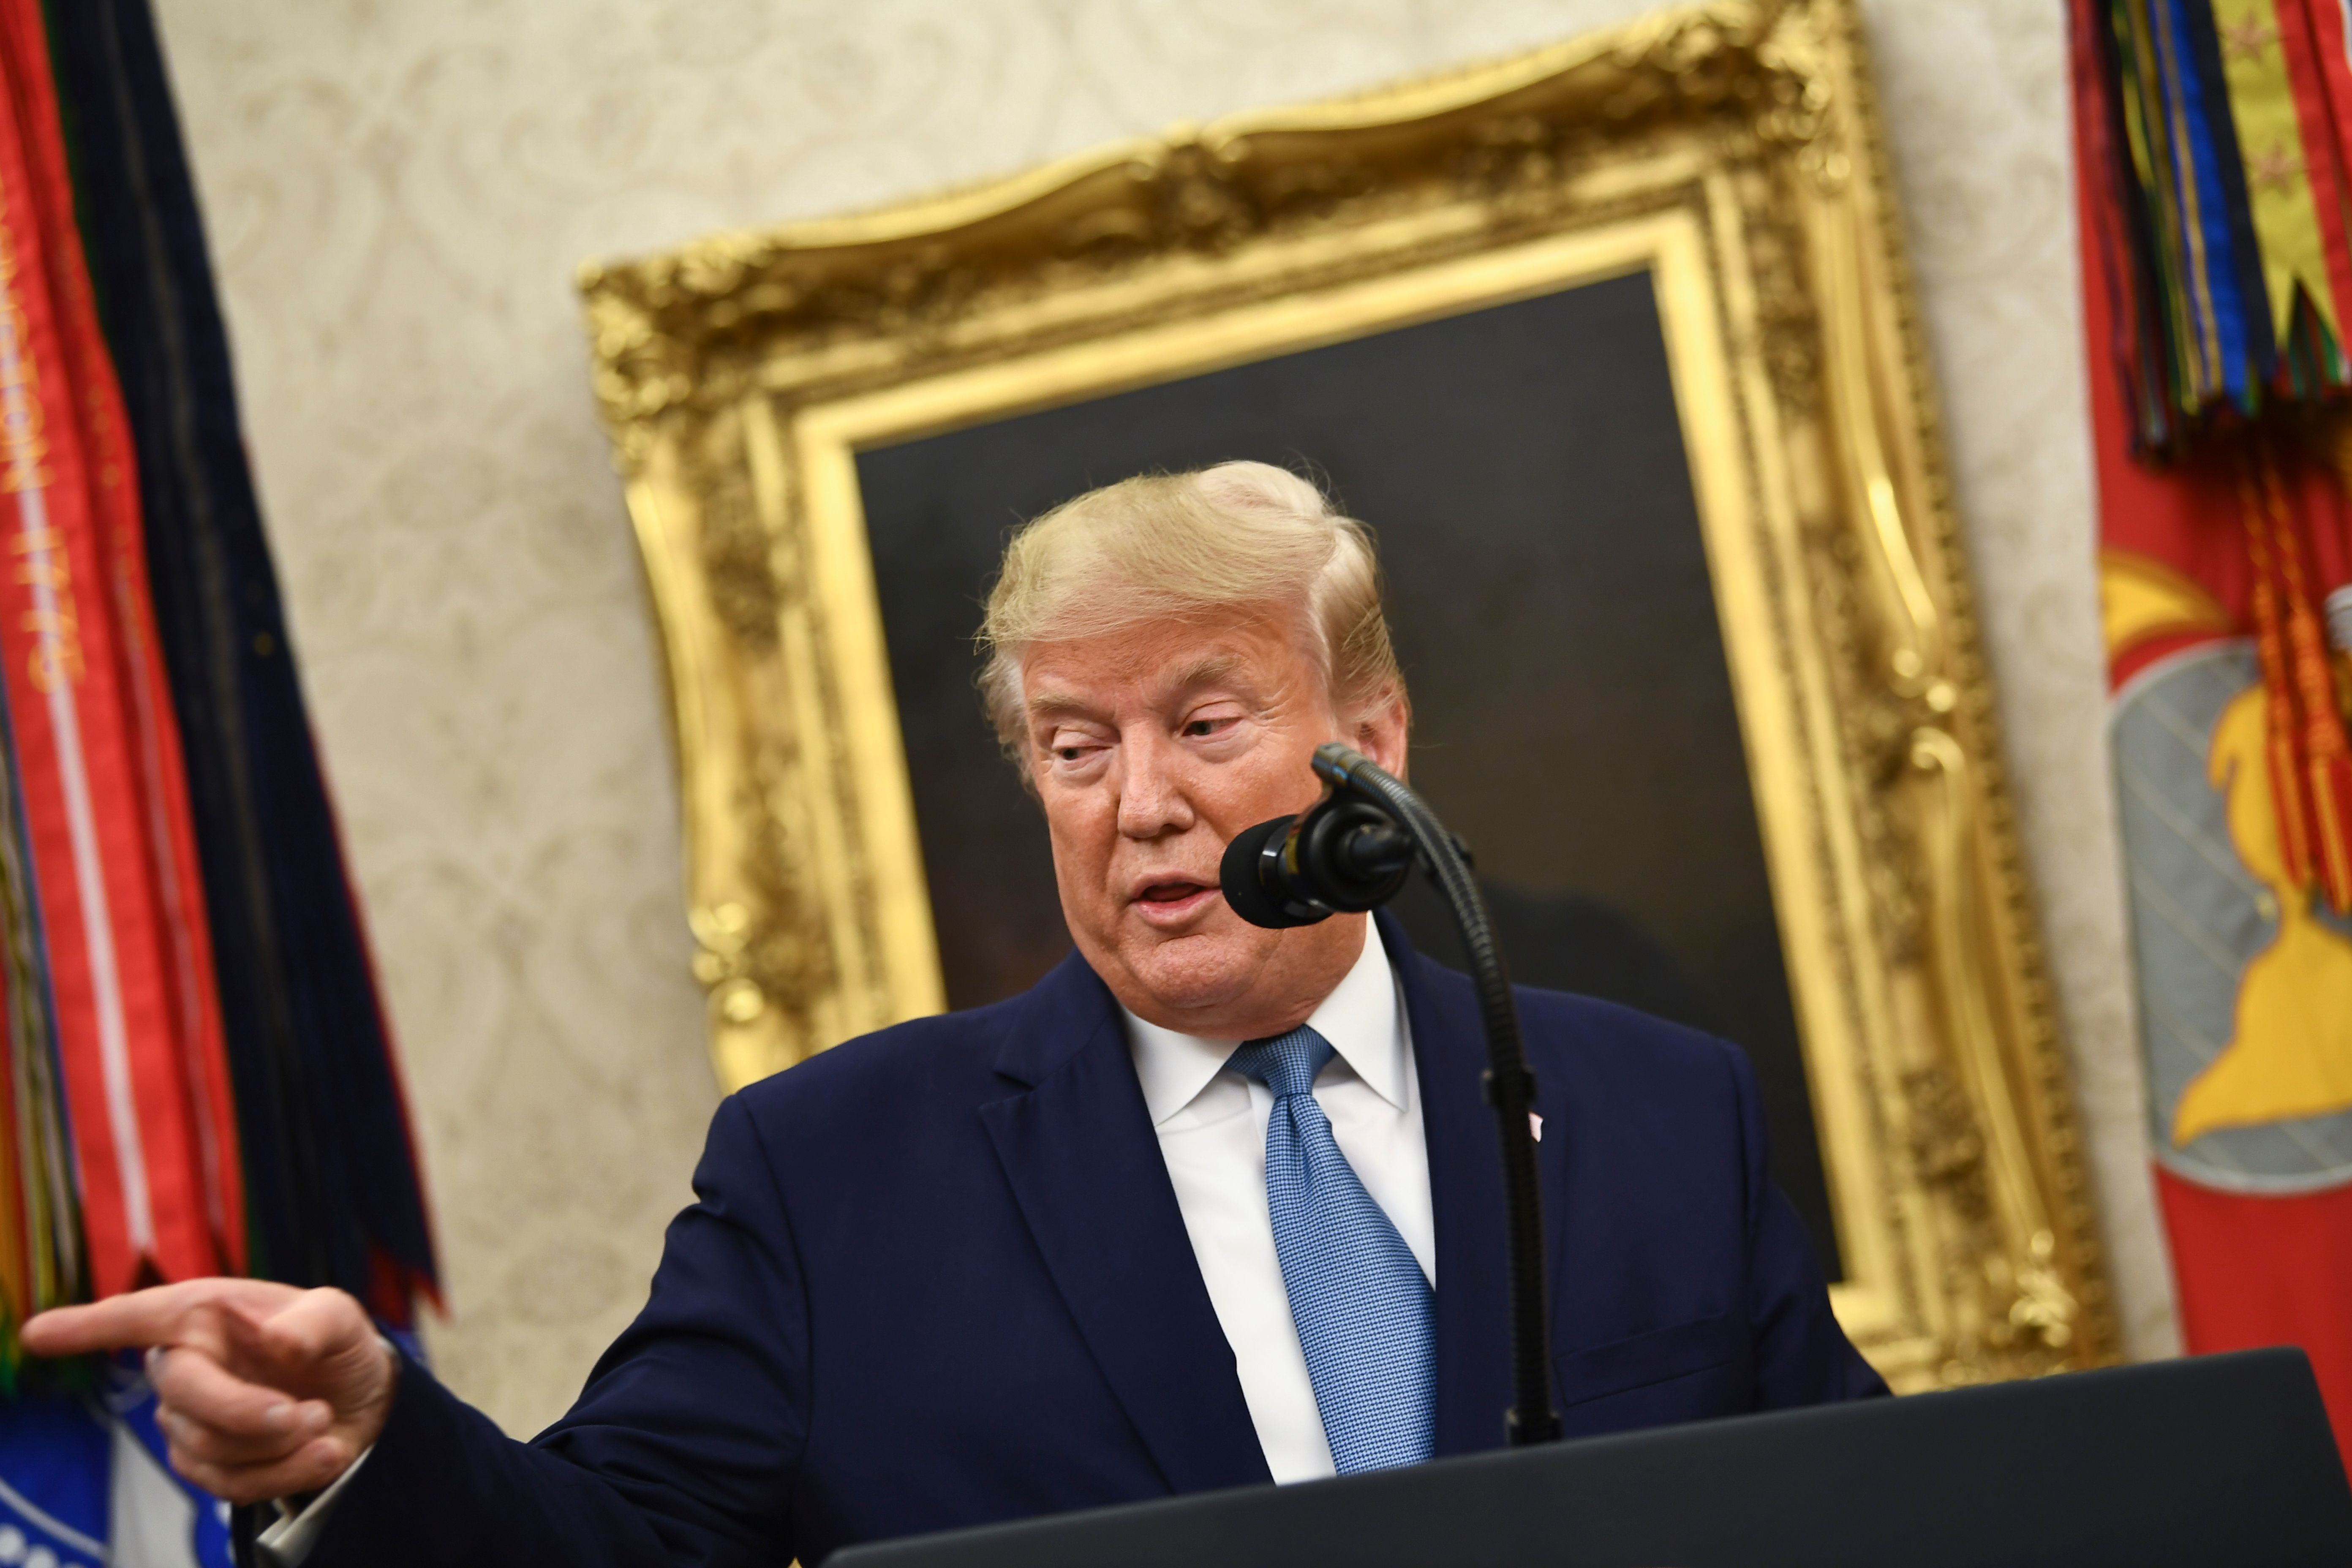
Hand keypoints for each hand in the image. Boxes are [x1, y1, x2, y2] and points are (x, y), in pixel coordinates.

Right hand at [22, 1280, 396, 1503]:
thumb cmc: (337, 1346)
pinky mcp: (208, 1463)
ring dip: (278, 1444)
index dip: (87, 1328)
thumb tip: (277, 1342)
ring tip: (324, 1423)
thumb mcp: (342, 1318)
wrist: (362, 1398)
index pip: (136, 1318)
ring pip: (208, 1447)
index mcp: (206, 1314)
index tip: (37, 1334)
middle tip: (306, 1413)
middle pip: (182, 1395)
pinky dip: (286, 1473)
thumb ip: (316, 1321)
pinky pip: (230, 1484)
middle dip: (245, 1412)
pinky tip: (324, 1451)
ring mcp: (190, 1419)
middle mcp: (186, 1363)